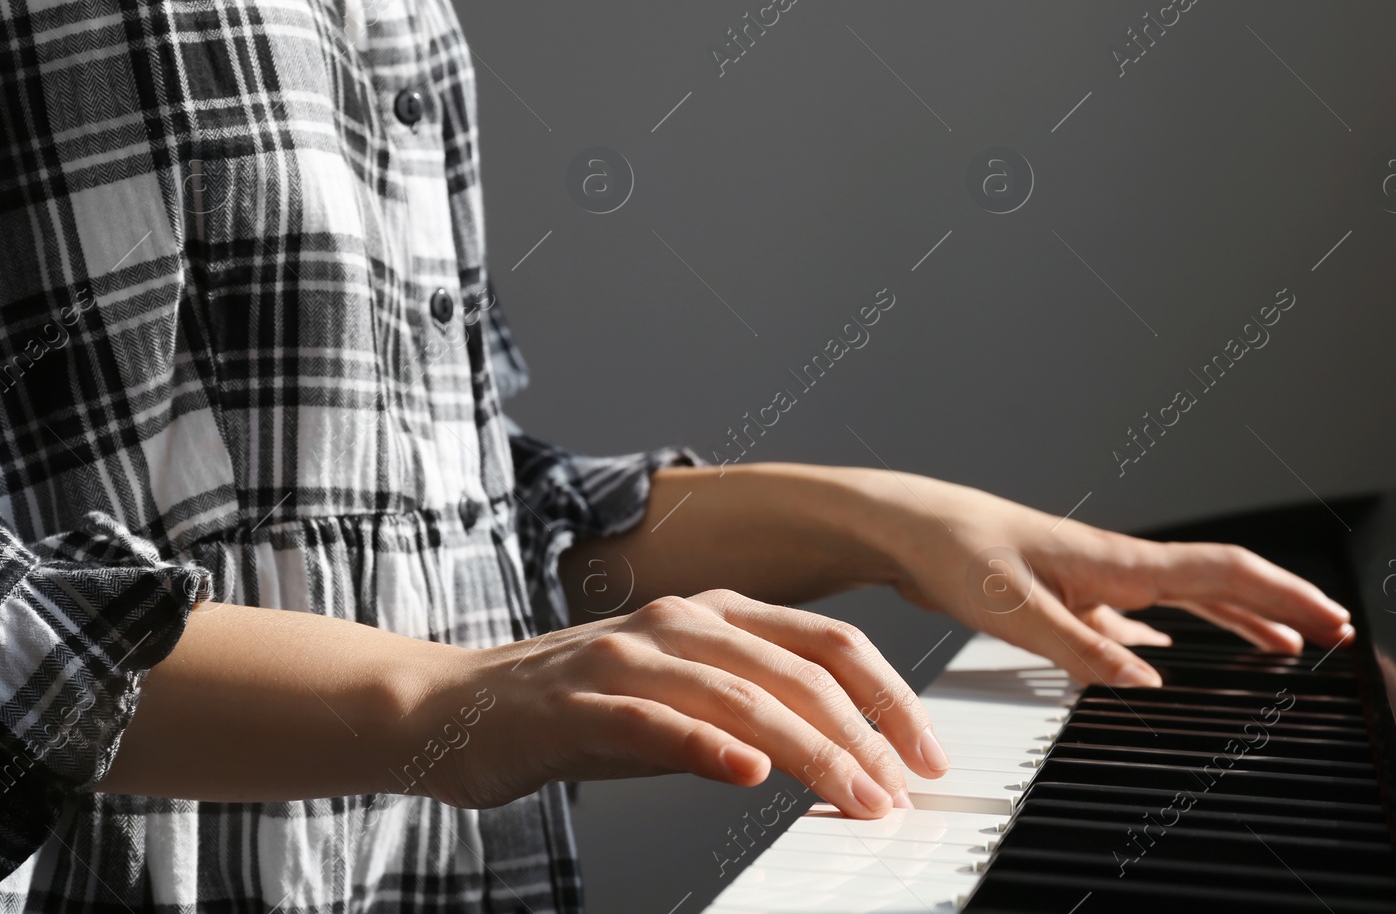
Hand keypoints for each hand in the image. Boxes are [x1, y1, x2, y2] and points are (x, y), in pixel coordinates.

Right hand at [417, 589, 948, 816]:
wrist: (453, 707)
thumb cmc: (576, 708)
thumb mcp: (681, 702)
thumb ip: (752, 714)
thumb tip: (841, 758)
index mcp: (716, 613)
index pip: (828, 643)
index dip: (889, 698)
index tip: (927, 756)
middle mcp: (681, 621)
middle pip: (799, 669)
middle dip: (865, 735)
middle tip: (901, 792)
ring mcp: (629, 655)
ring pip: (742, 695)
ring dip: (811, 752)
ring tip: (855, 799)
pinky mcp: (580, 700)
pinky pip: (656, 720)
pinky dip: (708, 746)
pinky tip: (750, 774)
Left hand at [873, 476, 1353, 687]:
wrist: (909, 527)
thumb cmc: (955, 551)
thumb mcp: (1015, 608)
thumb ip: (1080, 647)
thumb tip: (1148, 681)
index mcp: (1117, 561)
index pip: (1224, 573)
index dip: (1285, 596)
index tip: (1334, 622)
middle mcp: (1116, 564)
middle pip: (1220, 582)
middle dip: (1281, 606)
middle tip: (1333, 635)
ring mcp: (1095, 578)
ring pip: (1185, 598)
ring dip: (1237, 619)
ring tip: (1282, 646)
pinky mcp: (1068, 593)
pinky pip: (1138, 615)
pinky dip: (1171, 632)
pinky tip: (1171, 653)